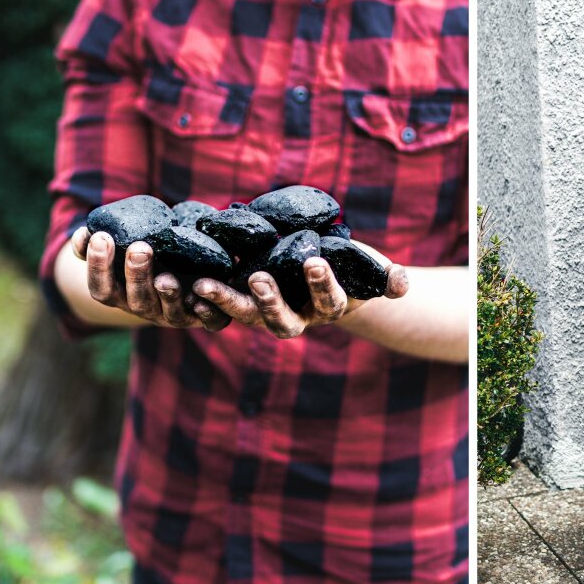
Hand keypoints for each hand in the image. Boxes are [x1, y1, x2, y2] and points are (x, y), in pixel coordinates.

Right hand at [71, 226, 231, 330]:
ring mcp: (175, 315)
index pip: (102, 289)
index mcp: (122, 296)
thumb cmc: (146, 262)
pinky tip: (203, 296)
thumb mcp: (121, 253)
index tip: (101, 237)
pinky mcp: (204, 317)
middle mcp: (147, 309)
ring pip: (170, 313)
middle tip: (140, 248)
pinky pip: (209, 321)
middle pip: (137, 300)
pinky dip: (207, 311)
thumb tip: (83, 234)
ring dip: (167, 294)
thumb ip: (97, 244)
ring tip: (166, 278)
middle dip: (137, 275)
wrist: (185, 279)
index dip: (98, 267)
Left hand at [190, 240, 408, 339]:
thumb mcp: (371, 270)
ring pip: (245, 315)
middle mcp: (297, 316)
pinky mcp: (243, 296)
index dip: (322, 285)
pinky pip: (220, 302)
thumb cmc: (353, 267)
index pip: (329, 302)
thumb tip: (402, 284)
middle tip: (258, 277)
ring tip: (204, 283)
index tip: (316, 261)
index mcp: (328, 308)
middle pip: (281, 321)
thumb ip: (386, 278)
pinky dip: (202, 295)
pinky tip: (182, 279)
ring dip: (224, 301)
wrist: (327, 266)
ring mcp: (267, 310)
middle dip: (269, 302)